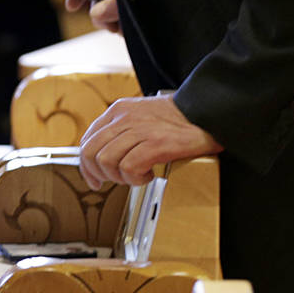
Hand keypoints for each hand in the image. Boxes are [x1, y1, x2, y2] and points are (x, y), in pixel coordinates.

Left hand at [79, 94, 222, 188]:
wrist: (207, 111)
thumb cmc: (179, 118)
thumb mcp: (142, 115)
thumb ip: (122, 130)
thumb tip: (104, 156)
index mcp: (119, 110)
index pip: (87, 140)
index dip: (87, 165)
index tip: (94, 178)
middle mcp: (125, 118)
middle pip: (91, 153)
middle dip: (98, 175)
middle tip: (114, 182)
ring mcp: (140, 130)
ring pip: (107, 162)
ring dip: (119, 178)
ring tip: (137, 176)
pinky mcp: (156, 144)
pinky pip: (129, 168)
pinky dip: (136, 179)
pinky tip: (149, 175)